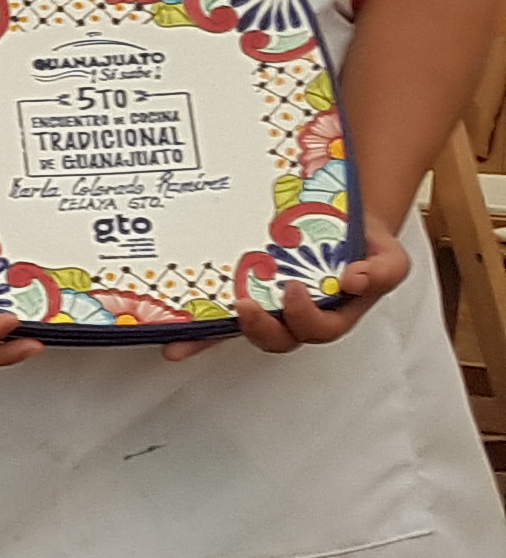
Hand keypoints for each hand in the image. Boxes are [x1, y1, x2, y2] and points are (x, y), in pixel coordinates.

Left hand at [162, 228, 408, 362]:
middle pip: (278, 338)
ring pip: (242, 332)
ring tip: (190, 329)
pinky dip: (195, 332)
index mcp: (333, 313)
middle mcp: (297, 316)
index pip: (318, 329)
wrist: (344, 218)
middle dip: (260, 328)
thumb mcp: (388, 257)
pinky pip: (218, 319)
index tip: (293, 288)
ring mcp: (268, 306)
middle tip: (245, 304)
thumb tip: (353, 279)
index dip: (304, 316)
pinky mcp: (244, 295)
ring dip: (215, 335)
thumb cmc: (366, 245)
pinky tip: (169, 338)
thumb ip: (380, 271)